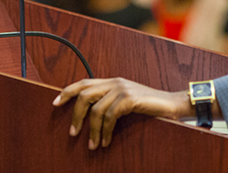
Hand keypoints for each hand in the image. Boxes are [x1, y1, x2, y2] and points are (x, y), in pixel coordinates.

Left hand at [52, 77, 191, 149]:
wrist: (173, 104)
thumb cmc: (150, 106)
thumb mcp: (127, 102)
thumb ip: (111, 102)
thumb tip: (90, 115)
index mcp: (113, 82)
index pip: (84, 82)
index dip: (67, 91)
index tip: (55, 103)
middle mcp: (116, 82)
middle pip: (85, 94)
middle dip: (75, 115)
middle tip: (73, 133)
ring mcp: (123, 89)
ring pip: (96, 109)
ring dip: (92, 130)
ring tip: (93, 145)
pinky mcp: (130, 99)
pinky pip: (110, 116)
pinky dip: (106, 131)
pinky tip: (107, 141)